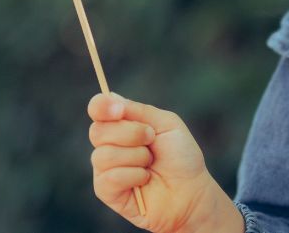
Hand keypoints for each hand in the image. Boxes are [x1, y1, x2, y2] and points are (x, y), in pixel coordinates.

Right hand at [88, 93, 243, 232]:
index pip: (97, 109)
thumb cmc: (181, 156)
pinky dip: (134, 176)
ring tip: (151, 163)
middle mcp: (109, 144)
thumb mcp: (166, 124)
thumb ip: (138, 110)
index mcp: (121, 124)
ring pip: (104, 155)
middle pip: (98, 131)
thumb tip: (110, 96)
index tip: (119, 111)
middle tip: (152, 140)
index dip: (101, 107)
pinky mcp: (106, 191)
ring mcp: (105, 168)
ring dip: (136, 157)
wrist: (191, 190)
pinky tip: (145, 179)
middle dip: (131, 134)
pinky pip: (110, 178)